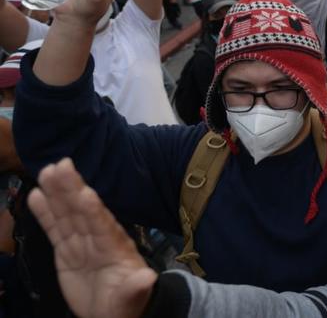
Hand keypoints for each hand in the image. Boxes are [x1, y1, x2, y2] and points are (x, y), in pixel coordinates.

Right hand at [28, 158, 156, 317]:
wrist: (114, 313)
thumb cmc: (128, 304)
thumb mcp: (133, 298)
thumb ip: (138, 287)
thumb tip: (147, 279)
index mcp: (114, 246)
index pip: (102, 224)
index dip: (93, 210)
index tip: (85, 192)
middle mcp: (97, 238)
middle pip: (81, 210)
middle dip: (72, 189)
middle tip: (61, 165)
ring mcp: (81, 242)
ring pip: (66, 213)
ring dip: (57, 193)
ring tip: (46, 171)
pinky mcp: (67, 251)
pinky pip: (54, 228)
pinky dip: (45, 212)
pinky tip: (36, 195)